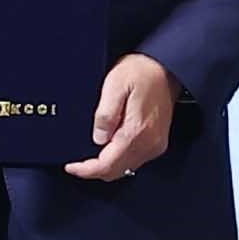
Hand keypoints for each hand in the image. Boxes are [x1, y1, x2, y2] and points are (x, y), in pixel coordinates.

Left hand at [65, 53, 179, 181]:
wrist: (167, 67)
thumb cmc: (143, 72)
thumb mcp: (115, 85)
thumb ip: (105, 115)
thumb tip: (98, 138)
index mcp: (136, 132)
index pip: (107, 166)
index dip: (85, 170)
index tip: (71, 167)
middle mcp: (149, 143)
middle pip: (115, 172)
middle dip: (94, 170)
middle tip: (77, 162)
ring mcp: (155, 144)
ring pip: (125, 168)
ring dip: (107, 165)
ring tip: (92, 152)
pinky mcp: (157, 141)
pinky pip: (134, 160)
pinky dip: (119, 159)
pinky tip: (110, 146)